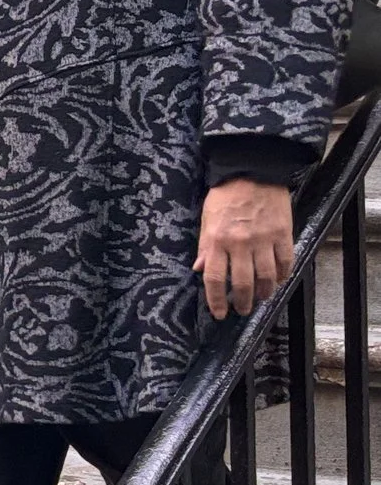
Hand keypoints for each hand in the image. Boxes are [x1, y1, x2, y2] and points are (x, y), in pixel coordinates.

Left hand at [194, 178, 295, 318]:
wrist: (253, 172)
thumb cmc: (226, 195)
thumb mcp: (207, 219)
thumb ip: (205, 246)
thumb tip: (200, 269)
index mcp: (218, 240)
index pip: (215, 279)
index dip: (217, 300)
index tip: (220, 313)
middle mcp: (241, 243)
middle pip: (243, 283)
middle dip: (243, 302)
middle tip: (242, 310)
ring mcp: (264, 240)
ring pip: (267, 277)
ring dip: (264, 292)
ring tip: (261, 298)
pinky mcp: (283, 234)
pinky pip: (285, 262)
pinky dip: (282, 275)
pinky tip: (277, 281)